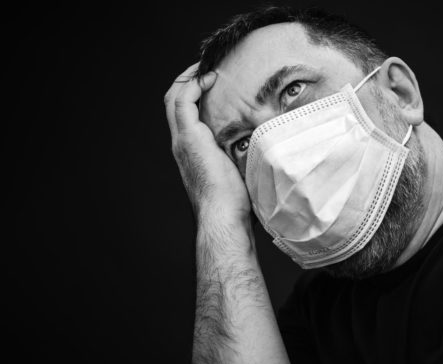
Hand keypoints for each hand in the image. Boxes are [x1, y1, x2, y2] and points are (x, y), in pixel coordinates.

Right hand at [164, 63, 250, 220]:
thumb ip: (244, 158)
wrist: (223, 216)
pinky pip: (183, 101)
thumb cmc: (235, 204)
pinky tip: (211, 78)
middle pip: (173, 101)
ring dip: (189, 77)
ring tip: (208, 66)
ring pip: (174, 97)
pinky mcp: (189, 138)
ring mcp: (182, 141)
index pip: (183, 114)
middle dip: (188, 80)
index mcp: (191, 152)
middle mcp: (181, 144)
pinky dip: (193, 85)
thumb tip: (270, 152)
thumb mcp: (239, 173)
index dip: (193, 94)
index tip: (212, 81)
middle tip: (207, 67)